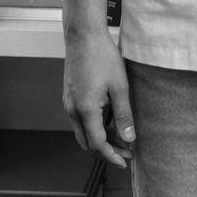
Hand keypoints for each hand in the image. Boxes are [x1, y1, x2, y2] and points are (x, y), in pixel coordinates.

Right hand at [62, 26, 135, 168]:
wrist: (83, 34)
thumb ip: (123, 115)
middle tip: (126, 152)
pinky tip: (109, 120)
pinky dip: (93, 127)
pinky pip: (80, 120)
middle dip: (106, 151)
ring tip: (121, 137)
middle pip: (87, 143)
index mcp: (85, 110)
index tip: (125, 161)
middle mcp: (72, 110)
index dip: (111, 155)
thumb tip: (128, 139)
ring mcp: (68, 103)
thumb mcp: (119, 86)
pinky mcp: (69, 96)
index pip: (97, 144)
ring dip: (100, 139)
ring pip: (82, 132)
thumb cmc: (102, 56)